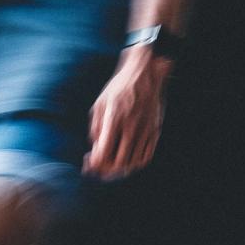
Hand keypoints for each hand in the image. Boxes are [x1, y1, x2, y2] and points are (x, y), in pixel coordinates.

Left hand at [83, 45, 171, 179]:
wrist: (143, 73)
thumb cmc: (118, 87)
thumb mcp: (100, 104)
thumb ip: (96, 129)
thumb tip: (95, 151)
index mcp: (114, 118)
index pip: (103, 153)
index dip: (95, 164)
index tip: (90, 161)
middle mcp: (131, 125)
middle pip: (118, 163)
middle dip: (105, 170)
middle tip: (99, 166)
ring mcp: (145, 129)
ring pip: (132, 163)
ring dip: (120, 169)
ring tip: (112, 164)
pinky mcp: (155, 130)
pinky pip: (146, 157)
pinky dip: (135, 164)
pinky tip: (128, 159)